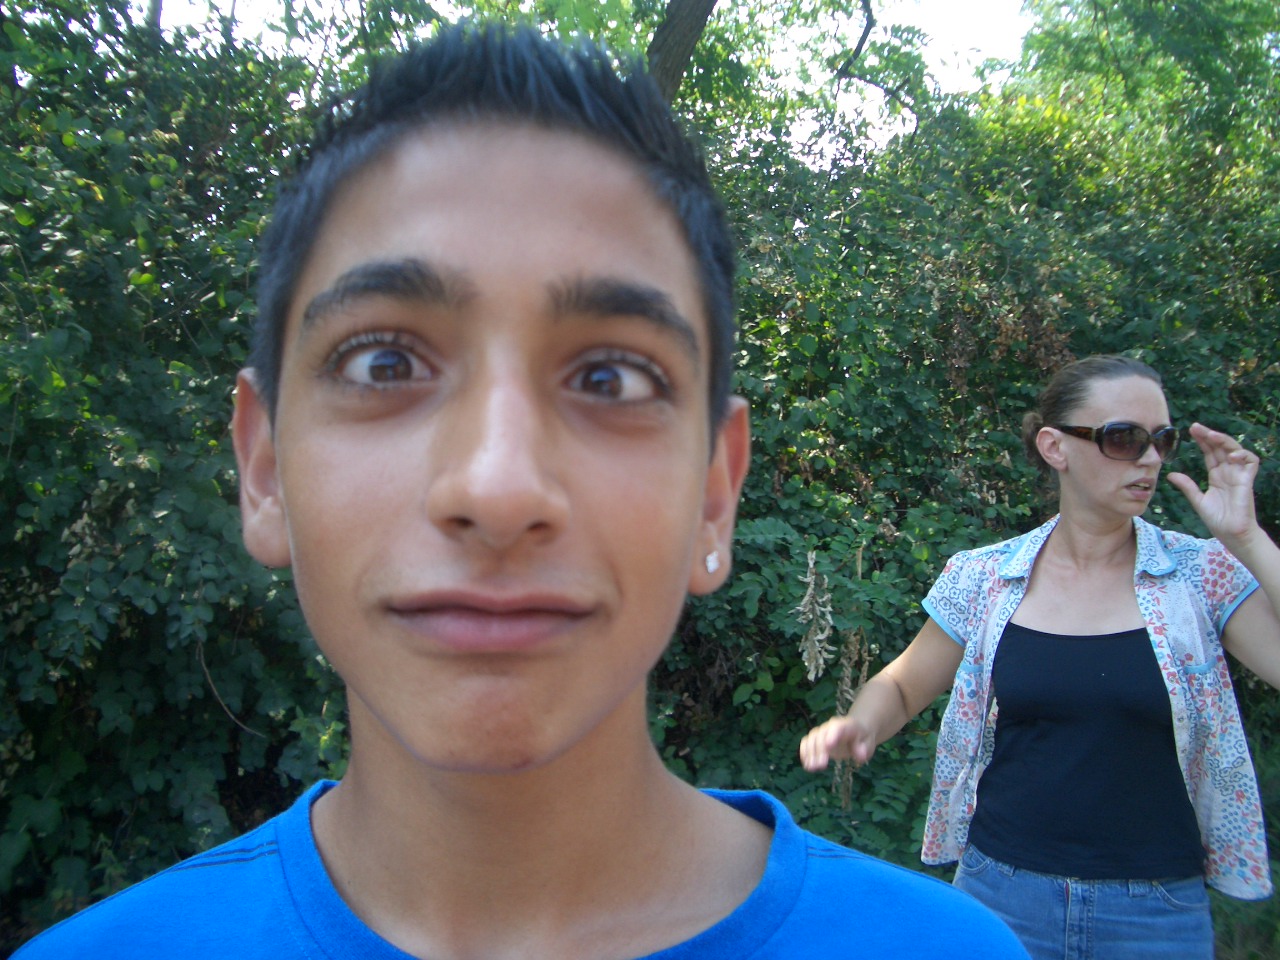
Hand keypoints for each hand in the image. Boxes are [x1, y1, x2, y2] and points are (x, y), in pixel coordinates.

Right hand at [798, 715, 877, 771]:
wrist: (857, 731)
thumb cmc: (863, 738)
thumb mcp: (869, 743)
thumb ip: (864, 748)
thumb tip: (860, 755)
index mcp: (846, 725)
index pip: (837, 727)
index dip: (832, 734)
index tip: (829, 746)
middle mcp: (831, 726)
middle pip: (821, 734)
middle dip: (819, 749)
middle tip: (821, 765)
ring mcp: (822, 732)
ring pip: (811, 738)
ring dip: (810, 753)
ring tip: (812, 768)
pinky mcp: (816, 739)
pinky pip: (806, 742)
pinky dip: (804, 753)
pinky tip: (807, 765)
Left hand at [1166, 422, 1261, 543]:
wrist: (1231, 534)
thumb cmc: (1217, 519)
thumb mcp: (1198, 500)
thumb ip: (1187, 486)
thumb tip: (1171, 474)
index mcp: (1216, 475)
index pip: (1210, 453)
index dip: (1202, 441)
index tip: (1190, 431)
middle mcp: (1228, 472)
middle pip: (1220, 447)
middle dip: (1210, 435)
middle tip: (1196, 427)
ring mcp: (1238, 475)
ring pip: (1235, 450)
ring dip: (1224, 441)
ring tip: (1211, 435)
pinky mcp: (1247, 481)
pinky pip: (1251, 462)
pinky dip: (1243, 455)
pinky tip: (1231, 455)